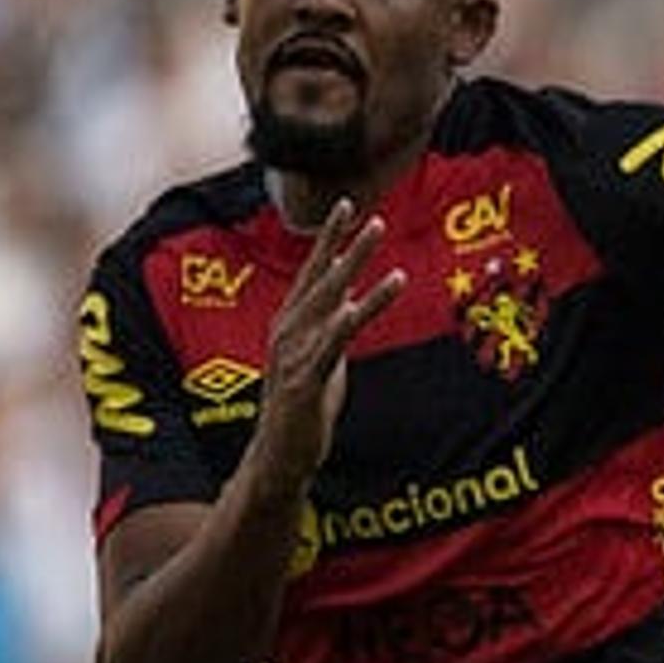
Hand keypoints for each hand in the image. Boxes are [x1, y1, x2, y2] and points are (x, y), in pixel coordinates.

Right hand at [253, 200, 403, 493]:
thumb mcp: (321, 362)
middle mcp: (288, 332)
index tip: (345, 205)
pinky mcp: (306, 379)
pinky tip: (375, 293)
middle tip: (373, 217)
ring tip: (384, 247)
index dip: (328, 239)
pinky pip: (335, 341)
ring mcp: (295, 354)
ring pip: (330, 303)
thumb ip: (332, 332)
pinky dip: (356, 313)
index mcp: (290, 325)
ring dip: (357, 270)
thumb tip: (350, 304)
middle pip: (321, 280)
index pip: (311, 273)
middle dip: (347, 246)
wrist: (279, 457)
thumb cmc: (301, 411)